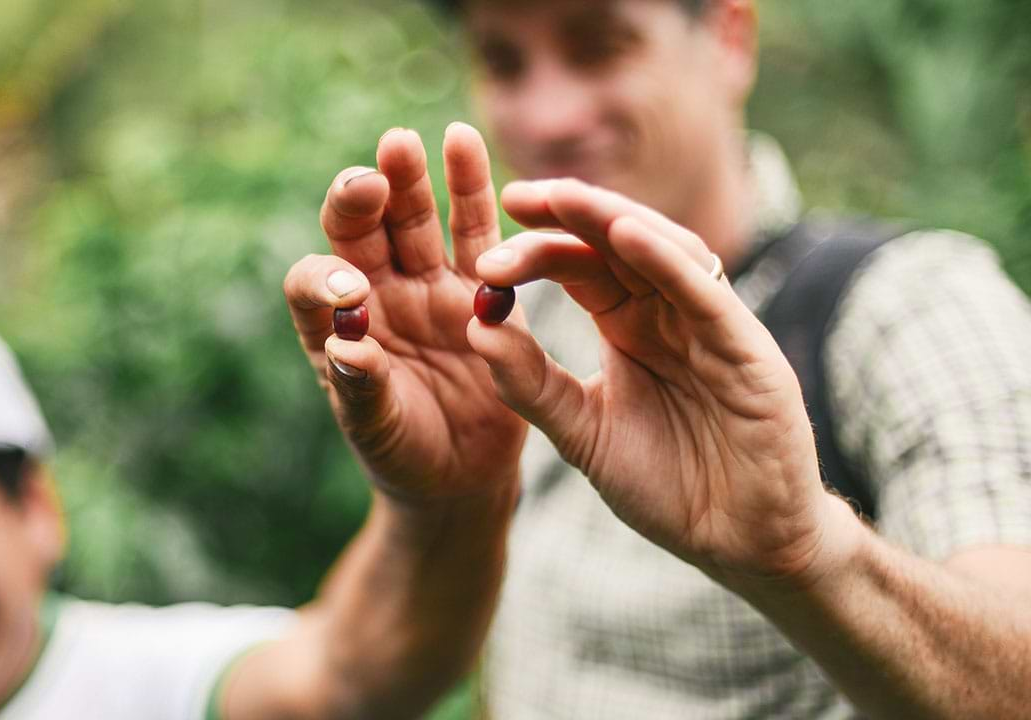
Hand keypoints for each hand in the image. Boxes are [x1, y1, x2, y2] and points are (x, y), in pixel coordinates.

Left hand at [284, 124, 526, 502]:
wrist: (460, 472)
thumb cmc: (403, 452)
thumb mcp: (377, 430)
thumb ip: (362, 388)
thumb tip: (349, 347)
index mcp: (334, 326)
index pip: (312, 282)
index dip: (325, 278)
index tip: (350, 293)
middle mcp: (375, 293)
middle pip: (360, 231)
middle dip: (362, 198)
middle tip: (371, 177)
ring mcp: (426, 285)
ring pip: (412, 220)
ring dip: (409, 181)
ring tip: (404, 142)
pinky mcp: (479, 288)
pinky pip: (474, 231)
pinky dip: (469, 189)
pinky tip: (462, 141)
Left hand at [467, 178, 857, 587]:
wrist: (739, 544)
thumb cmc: (667, 486)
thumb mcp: (582, 433)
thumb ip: (531, 384)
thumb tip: (475, 327)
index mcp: (630, 326)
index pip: (581, 267)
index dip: (538, 247)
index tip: (486, 243)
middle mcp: (670, 313)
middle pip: (616, 245)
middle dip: (567, 217)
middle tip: (515, 197)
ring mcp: (712, 326)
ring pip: (664, 251)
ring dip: (613, 220)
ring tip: (562, 198)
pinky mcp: (749, 350)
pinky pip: (706, 295)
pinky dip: (668, 262)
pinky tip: (625, 236)